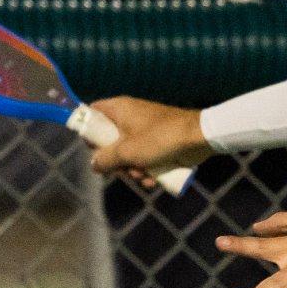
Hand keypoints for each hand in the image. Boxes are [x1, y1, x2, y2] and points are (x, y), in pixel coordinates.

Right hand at [87, 97, 210, 186]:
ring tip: (144, 174)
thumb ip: (105, 159)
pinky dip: (147, 169)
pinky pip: (144, 157)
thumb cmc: (159, 139)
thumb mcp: (126, 152)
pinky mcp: (158, 142)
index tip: (93, 149)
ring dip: (133, 170)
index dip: (89, 131)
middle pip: (109, 140)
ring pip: (128, 154)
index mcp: (118, 109)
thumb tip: (94, 165)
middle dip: (115, 161)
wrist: (197, 138)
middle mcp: (130, 116)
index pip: (92, 113)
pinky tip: (153, 179)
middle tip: (123, 169)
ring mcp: (145, 129)